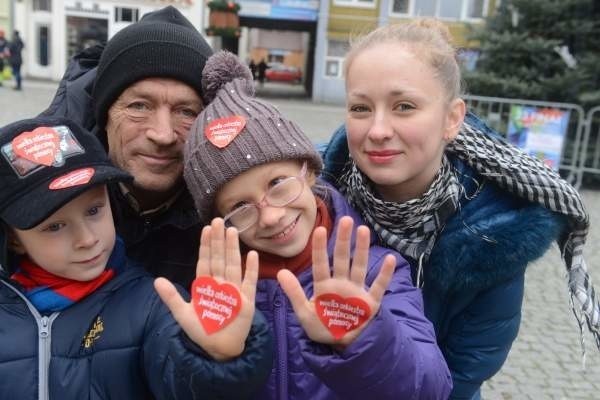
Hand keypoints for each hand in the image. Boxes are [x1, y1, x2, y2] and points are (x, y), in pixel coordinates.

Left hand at [155, 218, 257, 360]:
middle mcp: (220, 283)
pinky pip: (249, 281)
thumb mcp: (182, 314)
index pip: (205, 261)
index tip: (206, 229)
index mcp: (206, 285)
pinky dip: (251, 269)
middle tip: (219, 221)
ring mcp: (234, 290)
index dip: (206, 245)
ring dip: (233, 249)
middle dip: (219, 240)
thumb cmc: (201, 331)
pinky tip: (252, 255)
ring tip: (232, 231)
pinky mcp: (246, 300)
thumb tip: (156, 280)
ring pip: (233, 264)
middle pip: (220, 258)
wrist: (218, 349)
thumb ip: (171, 297)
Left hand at [277, 216, 395, 346]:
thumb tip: (281, 272)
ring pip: (360, 266)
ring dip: (362, 249)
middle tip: (346, 220)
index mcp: (324, 286)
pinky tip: (391, 259)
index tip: (319, 229)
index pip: (320, 263)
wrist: (342, 347)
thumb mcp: (304, 313)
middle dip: (343, 240)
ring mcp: (357, 291)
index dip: (320, 247)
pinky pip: (379, 286)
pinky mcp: (370, 303)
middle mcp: (341, 284)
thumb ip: (294, 293)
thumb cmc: (322, 328)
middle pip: (342, 258)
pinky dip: (385, 274)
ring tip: (363, 231)